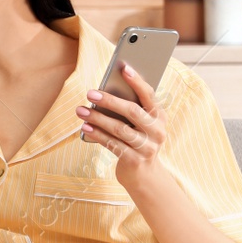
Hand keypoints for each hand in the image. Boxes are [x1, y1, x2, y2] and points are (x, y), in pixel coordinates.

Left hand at [77, 62, 165, 182]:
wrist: (144, 175)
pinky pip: (112, 144)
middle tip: (90, 92)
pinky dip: (97, 134)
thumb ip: (130, 110)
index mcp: (160, 117)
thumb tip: (105, 91)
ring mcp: (147, 147)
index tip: (124, 67)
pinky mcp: (135, 160)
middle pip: (132, 111)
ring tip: (81, 110)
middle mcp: (157, 131)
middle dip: (109, 100)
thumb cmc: (137, 140)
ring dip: (98, 118)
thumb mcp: (140, 125)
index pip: (149, 95)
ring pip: (119, 129)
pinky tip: (86, 127)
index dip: (137, 81)